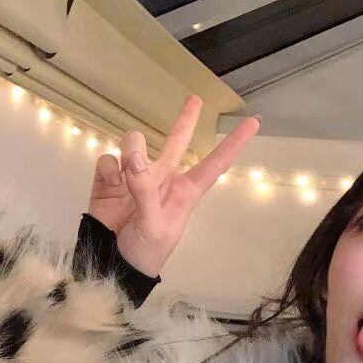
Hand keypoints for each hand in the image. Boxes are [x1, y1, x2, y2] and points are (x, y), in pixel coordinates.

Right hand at [87, 96, 259, 276]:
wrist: (112, 264)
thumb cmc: (146, 251)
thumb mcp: (154, 225)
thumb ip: (145, 189)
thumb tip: (134, 155)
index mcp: (186, 191)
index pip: (215, 163)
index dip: (234, 143)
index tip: (254, 123)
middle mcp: (163, 178)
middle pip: (178, 141)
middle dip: (186, 120)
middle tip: (196, 99)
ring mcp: (135, 177)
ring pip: (135, 144)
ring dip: (130, 153)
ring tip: (125, 179)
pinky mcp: (110, 179)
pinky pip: (108, 159)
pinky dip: (108, 169)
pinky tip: (109, 185)